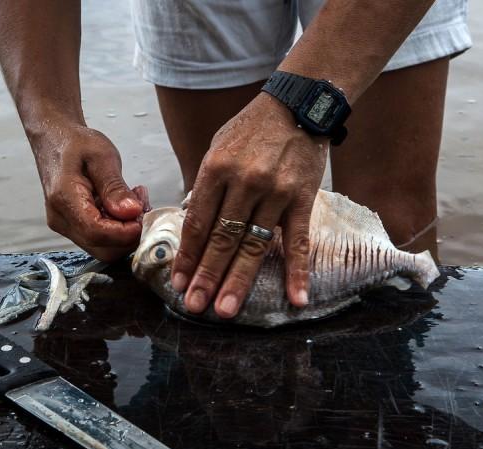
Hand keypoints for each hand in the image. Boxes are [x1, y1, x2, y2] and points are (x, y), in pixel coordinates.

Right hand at [31, 124, 145, 261]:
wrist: (55, 140)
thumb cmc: (76, 143)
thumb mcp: (102, 157)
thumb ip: (115, 187)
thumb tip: (131, 212)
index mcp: (64, 199)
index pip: (97, 233)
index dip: (125, 232)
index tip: (143, 215)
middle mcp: (61, 219)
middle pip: (102, 248)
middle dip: (129, 234)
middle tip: (142, 207)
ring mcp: (65, 226)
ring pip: (103, 248)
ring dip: (126, 232)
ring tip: (135, 202)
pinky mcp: (73, 227)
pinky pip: (100, 240)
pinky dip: (118, 229)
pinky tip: (124, 206)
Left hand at [171, 92, 328, 316]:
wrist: (298, 104)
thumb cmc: (251, 129)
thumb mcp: (217, 148)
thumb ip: (205, 185)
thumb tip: (192, 222)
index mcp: (216, 169)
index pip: (197, 222)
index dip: (187, 256)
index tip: (179, 282)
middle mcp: (244, 182)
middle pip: (221, 239)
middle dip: (206, 276)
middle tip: (195, 306)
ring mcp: (275, 192)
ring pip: (254, 245)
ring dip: (239, 281)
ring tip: (225, 310)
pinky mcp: (303, 198)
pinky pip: (299, 241)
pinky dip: (298, 271)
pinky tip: (296, 298)